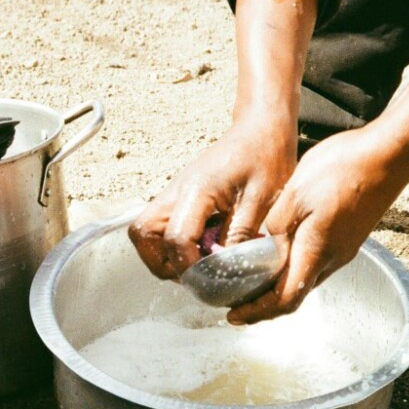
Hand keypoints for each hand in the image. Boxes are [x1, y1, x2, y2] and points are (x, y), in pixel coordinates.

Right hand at [129, 0, 317, 279]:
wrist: (261, 130)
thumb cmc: (265, 158)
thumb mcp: (263, 200)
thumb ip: (241, 236)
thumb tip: (224, 268)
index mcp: (197, 190)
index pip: (177, 238)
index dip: (189, 266)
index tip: (210, 279)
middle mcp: (176, 190)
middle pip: (142, 233)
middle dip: (161, 261)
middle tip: (191, 274)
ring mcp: (173, 192)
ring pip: (144, 231)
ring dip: (161, 254)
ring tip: (193, 265)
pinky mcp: (178, 197)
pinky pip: (159, 226)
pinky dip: (171, 244)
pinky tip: (200, 249)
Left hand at [228, 124, 408, 323]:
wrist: (389, 154)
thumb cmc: (343, 169)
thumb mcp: (295, 194)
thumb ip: (276, 224)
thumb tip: (269, 243)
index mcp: (316, 251)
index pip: (285, 299)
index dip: (257, 312)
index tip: (235, 315)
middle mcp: (333, 258)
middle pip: (295, 294)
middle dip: (263, 304)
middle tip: (236, 302)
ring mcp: (344, 248)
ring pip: (306, 277)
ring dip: (279, 286)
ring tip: (252, 282)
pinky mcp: (349, 236)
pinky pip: (317, 262)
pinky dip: (293, 268)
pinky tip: (280, 255)